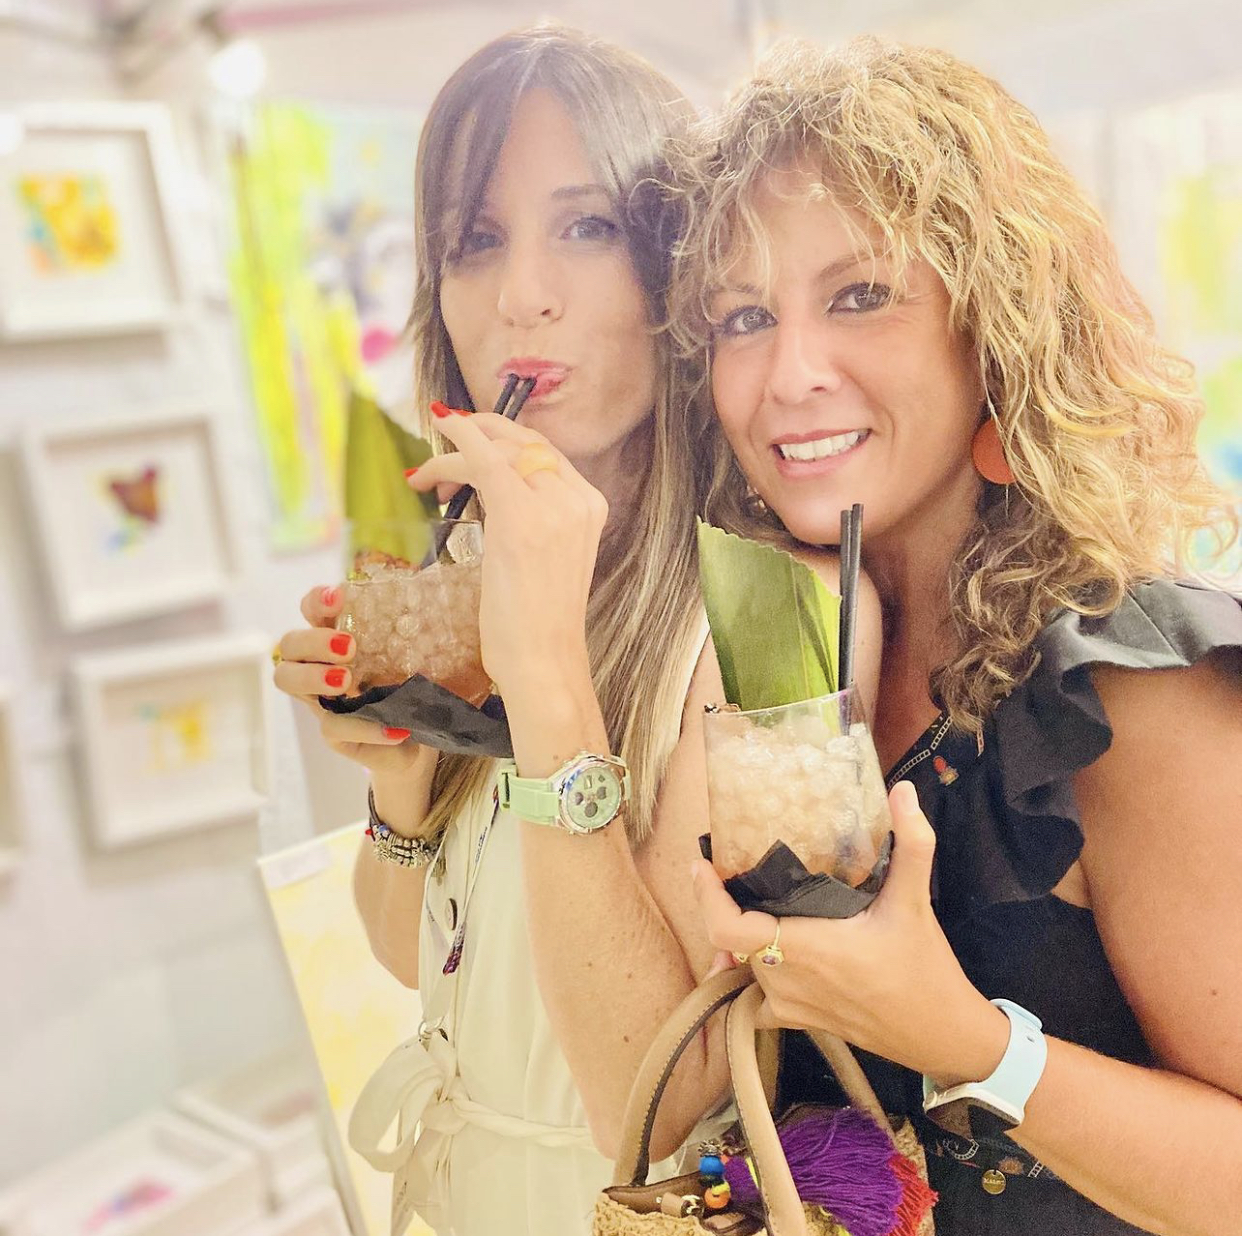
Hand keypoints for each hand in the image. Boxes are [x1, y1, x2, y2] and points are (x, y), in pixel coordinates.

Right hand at [273, 584, 427, 776]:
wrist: (428, 739)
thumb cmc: (418, 688)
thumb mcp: (421, 656)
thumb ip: (416, 632)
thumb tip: (442, 598)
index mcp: (339, 638)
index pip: (312, 610)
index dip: (318, 601)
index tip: (339, 598)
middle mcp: (320, 666)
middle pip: (289, 644)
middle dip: (313, 641)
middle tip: (349, 647)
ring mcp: (323, 701)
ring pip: (288, 680)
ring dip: (313, 676)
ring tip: (345, 680)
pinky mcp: (335, 735)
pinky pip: (333, 728)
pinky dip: (365, 727)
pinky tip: (395, 729)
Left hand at [407, 409, 605, 701]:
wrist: (543, 661)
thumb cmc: (537, 623)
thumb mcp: (547, 559)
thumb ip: (535, 520)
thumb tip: (494, 494)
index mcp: (590, 506)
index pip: (545, 453)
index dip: (504, 440)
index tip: (470, 449)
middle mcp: (578, 499)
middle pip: (525, 441)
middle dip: (480, 434)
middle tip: (443, 448)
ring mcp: (553, 506)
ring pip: (500, 450)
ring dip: (457, 451)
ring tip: (426, 477)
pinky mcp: (520, 518)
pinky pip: (486, 459)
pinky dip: (459, 439)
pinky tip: (440, 428)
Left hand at [692, 781, 1008, 1085]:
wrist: (942, 1035)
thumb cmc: (924, 970)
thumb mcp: (915, 902)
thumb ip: (911, 843)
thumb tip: (904, 792)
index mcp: (806, 947)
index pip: (728, 929)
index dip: (706, 898)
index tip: (702, 866)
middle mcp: (787, 979)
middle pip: (733, 939)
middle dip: (726, 905)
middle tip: (731, 870)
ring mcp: (789, 1003)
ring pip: (744, 964)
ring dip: (741, 934)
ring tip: (746, 899)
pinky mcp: (798, 1020)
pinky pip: (757, 998)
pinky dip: (750, 975)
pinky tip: (762, 952)